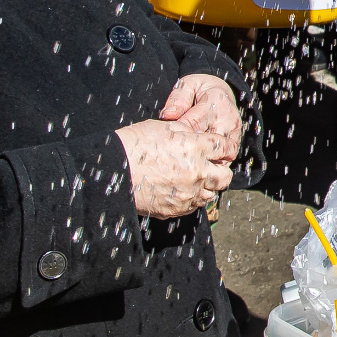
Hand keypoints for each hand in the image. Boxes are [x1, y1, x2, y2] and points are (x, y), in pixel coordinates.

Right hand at [119, 119, 233, 217]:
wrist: (111, 170)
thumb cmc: (134, 144)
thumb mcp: (164, 128)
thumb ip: (187, 132)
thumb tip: (200, 134)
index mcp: (195, 148)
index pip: (224, 148)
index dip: (224, 148)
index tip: (221, 148)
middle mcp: (196, 172)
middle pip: (225, 176)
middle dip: (221, 170)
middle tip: (211, 166)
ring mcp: (187, 194)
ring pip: (210, 194)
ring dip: (207, 186)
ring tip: (194, 179)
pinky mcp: (175, 209)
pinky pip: (193, 206)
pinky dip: (191, 198)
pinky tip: (181, 190)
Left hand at [160, 73, 242, 165]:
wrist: (222, 93)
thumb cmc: (201, 90)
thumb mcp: (187, 85)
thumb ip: (178, 98)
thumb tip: (168, 115)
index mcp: (215, 102)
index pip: (195, 124)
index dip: (179, 135)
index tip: (166, 141)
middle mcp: (228, 119)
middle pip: (209, 143)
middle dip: (191, 152)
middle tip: (173, 158)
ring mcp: (233, 133)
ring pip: (220, 155)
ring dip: (203, 160)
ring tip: (184, 165)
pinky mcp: (235, 143)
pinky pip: (225, 159)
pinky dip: (211, 164)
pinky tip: (196, 166)